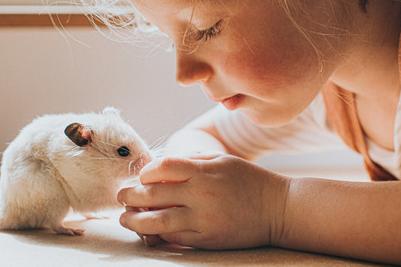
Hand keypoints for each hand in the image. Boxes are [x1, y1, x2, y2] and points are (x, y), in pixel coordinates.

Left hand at [117, 154, 289, 249]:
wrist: (279, 209)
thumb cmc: (249, 180)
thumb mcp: (222, 160)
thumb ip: (191, 160)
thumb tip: (159, 167)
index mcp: (203, 171)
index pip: (161, 168)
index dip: (145, 172)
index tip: (142, 177)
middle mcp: (200, 194)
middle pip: (152, 195)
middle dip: (130, 196)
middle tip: (121, 197)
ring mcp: (203, 220)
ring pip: (156, 222)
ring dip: (135, 221)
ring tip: (125, 219)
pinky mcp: (207, 240)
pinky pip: (174, 239)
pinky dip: (157, 235)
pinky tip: (150, 232)